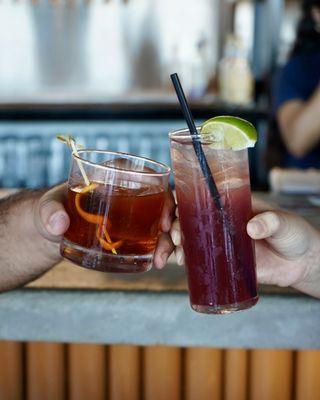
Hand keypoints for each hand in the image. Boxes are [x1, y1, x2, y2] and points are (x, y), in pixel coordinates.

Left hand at [35, 184, 174, 268]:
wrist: (53, 229)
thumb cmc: (53, 209)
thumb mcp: (48, 206)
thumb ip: (50, 212)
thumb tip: (59, 224)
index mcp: (114, 174)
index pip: (147, 177)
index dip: (162, 197)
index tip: (163, 221)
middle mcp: (130, 190)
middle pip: (162, 202)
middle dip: (174, 223)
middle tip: (170, 242)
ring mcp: (133, 212)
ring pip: (163, 222)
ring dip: (170, 241)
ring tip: (161, 260)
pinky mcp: (132, 231)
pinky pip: (154, 237)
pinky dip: (162, 249)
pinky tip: (158, 262)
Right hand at [170, 197, 319, 297]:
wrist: (300, 263)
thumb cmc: (293, 234)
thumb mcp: (285, 222)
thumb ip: (272, 222)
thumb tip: (252, 227)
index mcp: (229, 204)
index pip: (198, 196)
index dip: (179, 201)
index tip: (174, 211)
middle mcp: (218, 220)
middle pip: (185, 218)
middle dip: (174, 226)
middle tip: (176, 238)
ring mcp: (217, 241)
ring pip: (185, 238)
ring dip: (172, 244)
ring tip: (174, 255)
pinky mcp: (219, 260)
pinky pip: (195, 258)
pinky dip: (182, 259)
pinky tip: (178, 264)